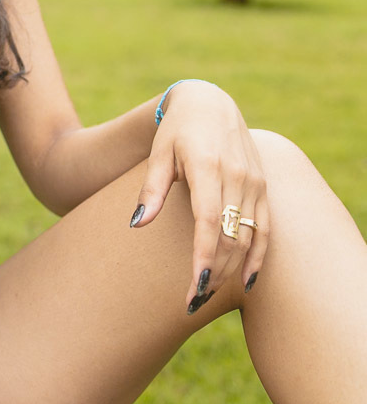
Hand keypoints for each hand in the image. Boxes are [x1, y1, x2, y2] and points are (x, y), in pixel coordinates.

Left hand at [132, 81, 268, 309]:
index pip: (208, 220)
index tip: (195, 284)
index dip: (204, 255)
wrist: (210, 102)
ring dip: (231, 270)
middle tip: (193, 300)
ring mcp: (254, 181)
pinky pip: (265, 228)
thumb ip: (151, 190)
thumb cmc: (176, 130)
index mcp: (208, 166)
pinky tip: (246, 282)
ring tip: (208, 294)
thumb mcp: (157, 153)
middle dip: (214, 272)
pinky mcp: (263, 186)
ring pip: (247, 236)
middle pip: (229, 235)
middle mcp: (237, 175)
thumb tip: (138, 225)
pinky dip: (258, 256)